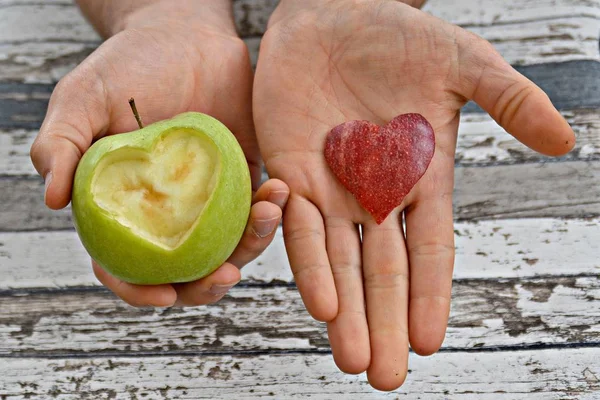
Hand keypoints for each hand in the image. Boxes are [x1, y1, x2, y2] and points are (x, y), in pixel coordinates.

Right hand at [30, 0, 288, 306]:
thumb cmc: (130, 66)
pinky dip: (272, 209)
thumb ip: (61, 143)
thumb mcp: (84, 98)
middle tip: (228, 273)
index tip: (166, 295)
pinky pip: (260, 210)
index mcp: (126, 207)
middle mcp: (169, 213)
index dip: (139, 290)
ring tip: (268, 210)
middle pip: (186, 270)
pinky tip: (278, 190)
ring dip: (251, 244)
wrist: (185, 36)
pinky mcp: (242, 181)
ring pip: (230, 247)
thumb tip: (53, 198)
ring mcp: (208, 201)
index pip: (124, 265)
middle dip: (207, 284)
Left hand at [253, 0, 573, 390]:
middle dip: (385, 324)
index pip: (430, 250)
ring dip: (346, 312)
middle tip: (387, 377)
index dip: (431, 296)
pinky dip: (308, 263)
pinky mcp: (290, 171)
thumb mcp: (463, 63)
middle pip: (383, 272)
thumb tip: (564, 141)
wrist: (332, 12)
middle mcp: (375, 195)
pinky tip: (321, 304)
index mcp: (419, 179)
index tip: (432, 343)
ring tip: (354, 359)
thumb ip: (508, 100)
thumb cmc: (398, 34)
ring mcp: (330, 188)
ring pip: (338, 262)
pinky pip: (297, 226)